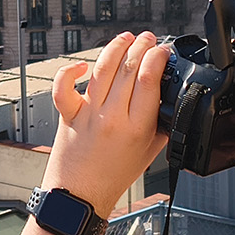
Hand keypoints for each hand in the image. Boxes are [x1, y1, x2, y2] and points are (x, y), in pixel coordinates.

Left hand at [41, 31, 170, 219]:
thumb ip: (161, 125)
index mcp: (137, 127)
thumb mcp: (150, 152)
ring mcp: (88, 114)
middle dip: (141, 46)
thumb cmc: (113, 176)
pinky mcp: (68, 115)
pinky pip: (64, 88)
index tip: (163, 51)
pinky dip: (71, 71)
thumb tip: (170, 99)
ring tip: (127, 39)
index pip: (149, 79)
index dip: (158, 57)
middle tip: (148, 39)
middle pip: (129, 69)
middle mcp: (112, 117)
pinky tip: (83, 65)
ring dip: (116, 48)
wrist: (80, 195)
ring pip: (103, 69)